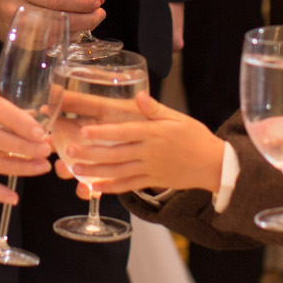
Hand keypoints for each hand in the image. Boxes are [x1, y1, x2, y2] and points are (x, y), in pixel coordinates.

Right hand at [0, 0, 105, 42]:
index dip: (80, 3)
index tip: (97, 1)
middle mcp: (16, 10)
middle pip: (58, 20)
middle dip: (86, 19)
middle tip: (100, 13)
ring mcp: (17, 30)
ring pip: (56, 35)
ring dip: (80, 29)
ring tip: (93, 19)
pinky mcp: (20, 43)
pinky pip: (49, 44)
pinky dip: (67, 37)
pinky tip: (76, 28)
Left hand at [57, 93, 224, 196]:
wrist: (213, 165)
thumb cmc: (195, 137)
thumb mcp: (178, 118)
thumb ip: (155, 109)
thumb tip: (139, 95)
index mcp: (153, 133)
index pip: (124, 132)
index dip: (103, 132)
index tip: (83, 131)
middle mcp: (149, 152)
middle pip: (115, 153)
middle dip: (91, 153)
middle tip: (69, 151)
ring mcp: (150, 169)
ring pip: (118, 171)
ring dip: (95, 170)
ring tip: (75, 168)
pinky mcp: (152, 181)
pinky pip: (129, 185)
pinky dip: (111, 187)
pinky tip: (96, 187)